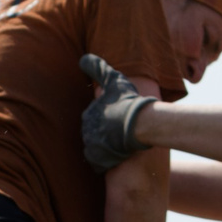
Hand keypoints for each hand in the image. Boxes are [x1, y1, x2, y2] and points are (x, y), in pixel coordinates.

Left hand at [79, 53, 153, 171]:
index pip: (94, 120)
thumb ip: (98, 68)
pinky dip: (106, 161)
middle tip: (121, 134)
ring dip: (106, 148)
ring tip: (121, 145)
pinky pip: (98, 164)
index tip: (119, 120)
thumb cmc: (128, 101)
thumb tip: (82, 58)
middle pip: (95, 135)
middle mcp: (85, 131)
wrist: (139, 124)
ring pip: (96, 149)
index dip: (108, 121)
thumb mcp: (114, 79)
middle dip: (106, 135)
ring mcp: (91, 147)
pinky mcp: (98, 160)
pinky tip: (117, 156)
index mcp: (88, 114)